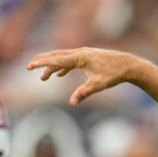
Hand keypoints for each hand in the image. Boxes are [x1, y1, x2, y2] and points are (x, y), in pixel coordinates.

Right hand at [27, 47, 150, 105]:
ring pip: (63, 58)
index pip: (57, 60)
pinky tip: (60, 74)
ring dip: (52, 67)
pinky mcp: (88, 56)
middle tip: (29, 66)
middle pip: (57, 56)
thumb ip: (83, 93)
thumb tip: (72, 103)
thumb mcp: (98, 85)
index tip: (30, 65)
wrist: (128, 65)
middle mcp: (80, 52)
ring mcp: (84, 53)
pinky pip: (71, 60)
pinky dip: (63, 67)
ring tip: (43, 78)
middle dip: (43, 62)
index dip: (42, 63)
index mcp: (80, 57)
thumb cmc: (114, 74)